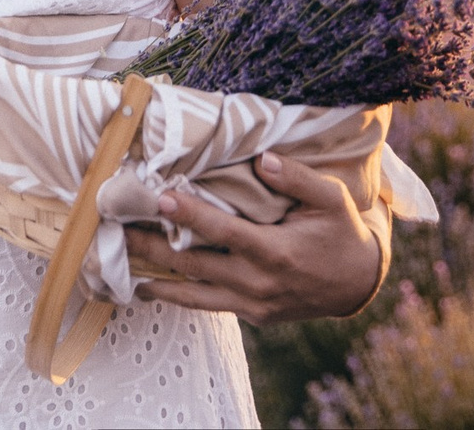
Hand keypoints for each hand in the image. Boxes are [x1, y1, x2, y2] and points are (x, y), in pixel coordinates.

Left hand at [124, 152, 388, 324]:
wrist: (356, 285)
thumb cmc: (340, 233)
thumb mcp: (331, 200)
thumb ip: (297, 179)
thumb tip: (262, 159)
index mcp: (276, 252)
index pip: (223, 231)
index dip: (189, 215)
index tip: (159, 197)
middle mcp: (258, 283)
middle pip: (195, 265)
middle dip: (153, 247)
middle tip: (117, 229)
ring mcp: (252, 303)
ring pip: (194, 295)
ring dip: (156, 280)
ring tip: (120, 267)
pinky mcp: (251, 315)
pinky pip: (207, 305)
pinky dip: (178, 297)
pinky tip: (151, 287)